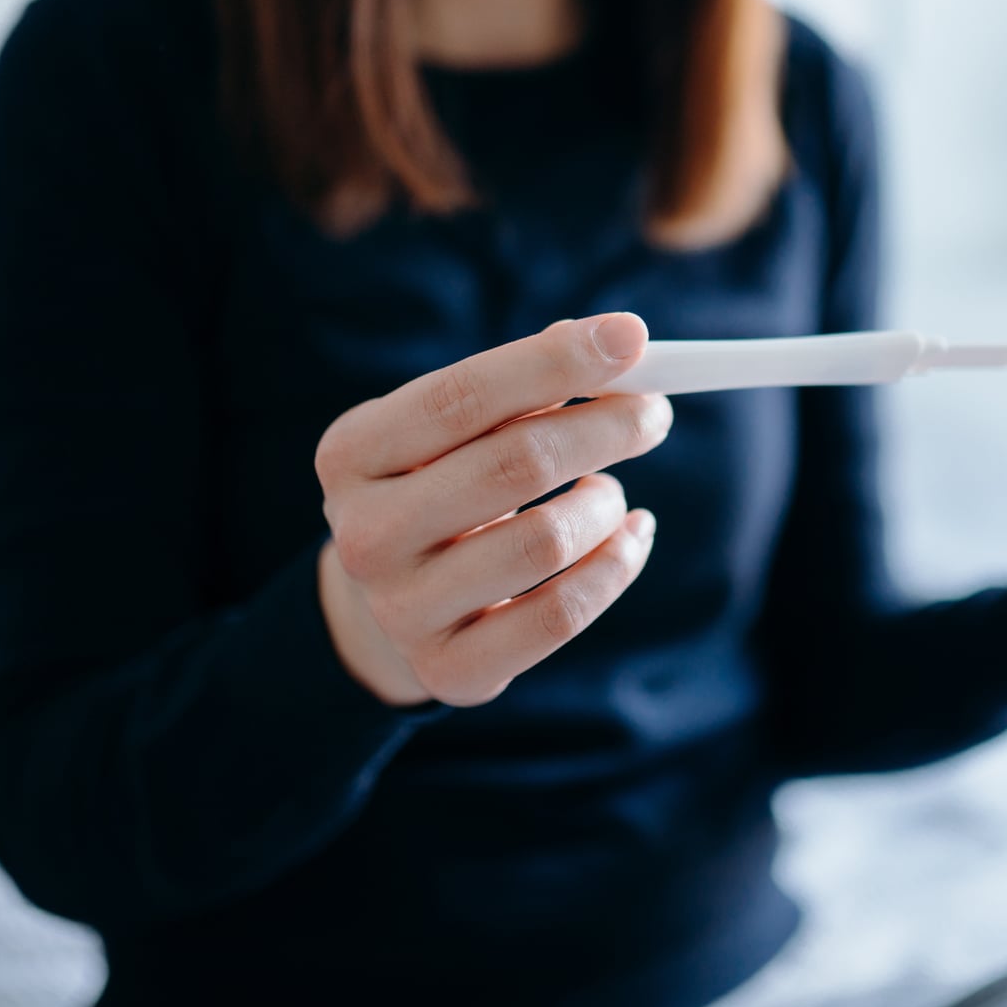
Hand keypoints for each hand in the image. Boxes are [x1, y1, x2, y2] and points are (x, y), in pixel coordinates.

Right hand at [313, 314, 672, 706]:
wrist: (394, 604)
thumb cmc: (444, 485)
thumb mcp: (455, 428)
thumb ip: (524, 384)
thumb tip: (620, 343)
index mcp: (352, 453)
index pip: (463, 396)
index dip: (555, 362)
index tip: (633, 336)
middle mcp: (363, 535)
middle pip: (514, 464)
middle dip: (605, 427)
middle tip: (655, 412)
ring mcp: (402, 610)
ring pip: (546, 541)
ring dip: (605, 503)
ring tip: (608, 492)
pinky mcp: (451, 670)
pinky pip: (561, 614)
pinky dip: (616, 565)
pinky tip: (630, 537)